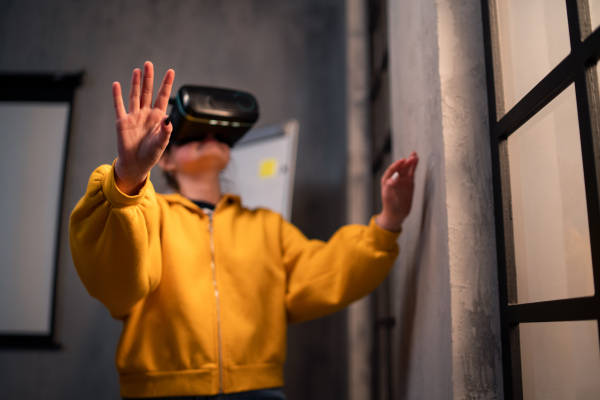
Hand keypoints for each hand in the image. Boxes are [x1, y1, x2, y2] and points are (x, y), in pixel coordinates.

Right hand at [113, 61, 174, 194]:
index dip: (166, 84)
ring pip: (135, 96)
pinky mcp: (122, 121)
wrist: (136, 164)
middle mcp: (146, 114)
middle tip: (148, 64)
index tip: (170, 71)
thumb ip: (166, 131)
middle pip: (148, 92)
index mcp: (158, 117)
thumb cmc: (151, 154)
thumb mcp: (162, 143)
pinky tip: (117, 84)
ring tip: (137, 71)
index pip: (163, 96)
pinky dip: (117, 95)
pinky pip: (119, 106)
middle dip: (149, 78)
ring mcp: (134, 116)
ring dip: (135, 83)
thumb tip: (168, 118)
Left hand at [376, 152, 418, 231]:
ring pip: (406, 168)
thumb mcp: (388, 196)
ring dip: (410, 162)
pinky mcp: (409, 182)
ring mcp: (402, 180)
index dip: (397, 164)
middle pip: (400, 167)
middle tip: (412, 156)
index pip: (392, 170)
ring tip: (415, 155)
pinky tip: (416, 160)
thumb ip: (390, 185)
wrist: (396, 214)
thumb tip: (395, 176)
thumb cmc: (390, 206)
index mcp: (386, 180)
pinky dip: (414, 167)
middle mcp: (394, 178)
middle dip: (406, 162)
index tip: (403, 160)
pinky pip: (411, 172)